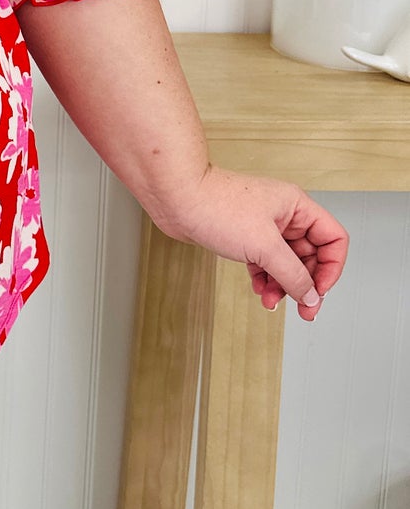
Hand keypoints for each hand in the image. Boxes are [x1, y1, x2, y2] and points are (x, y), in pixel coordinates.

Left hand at [154, 163, 348, 319]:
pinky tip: (259, 290)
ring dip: (282, 284)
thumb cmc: (215, 206)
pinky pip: (265, 262)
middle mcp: (283, 214)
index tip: (318, 292)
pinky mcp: (243, 236)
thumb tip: (311, 296)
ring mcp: (263, 225)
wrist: (175, 198)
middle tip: (302, 309)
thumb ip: (293, 274)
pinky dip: (265, 278)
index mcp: (297, 207)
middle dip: (305, 283)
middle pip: (310, 255)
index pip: (333, 239)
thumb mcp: (263, 246)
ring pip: (285, 262)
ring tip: (271, 301)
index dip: (331, 269)